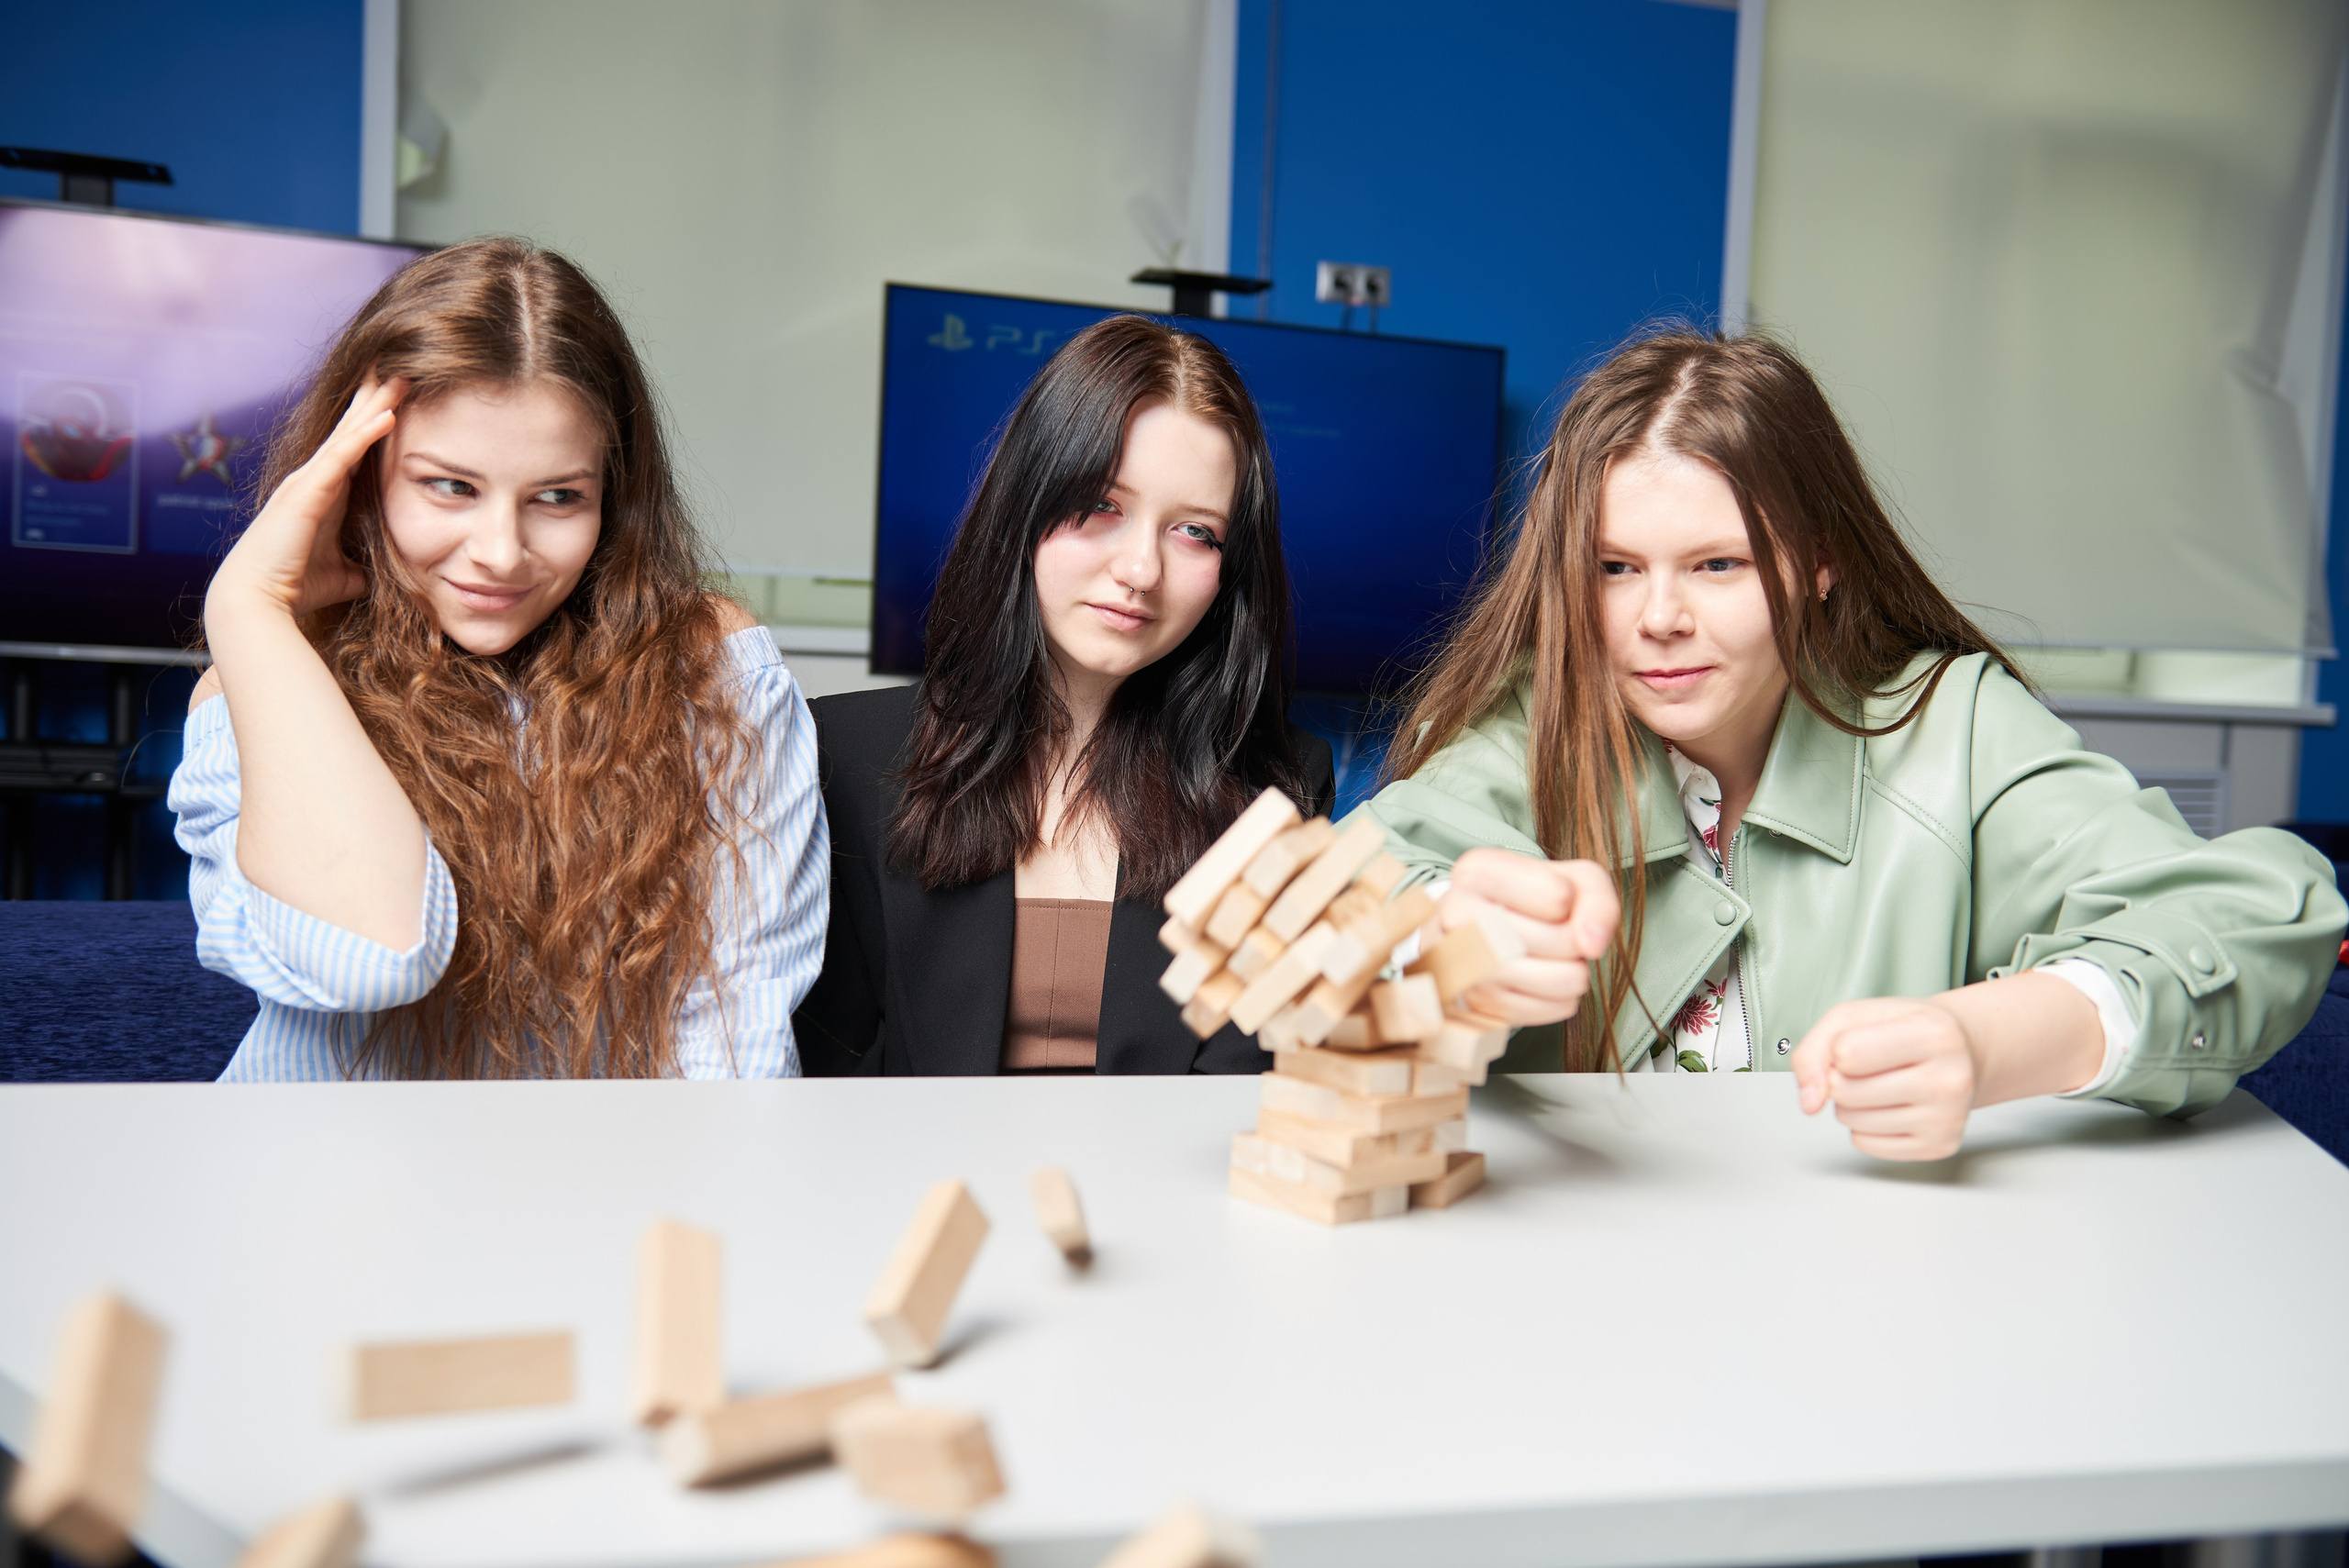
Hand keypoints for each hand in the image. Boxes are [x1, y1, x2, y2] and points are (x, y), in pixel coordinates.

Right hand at [207, 377, 404, 624]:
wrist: (259, 600)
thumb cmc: (296, 587)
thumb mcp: (343, 574)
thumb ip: (361, 567)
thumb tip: (380, 576)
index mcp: (323, 495)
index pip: (353, 450)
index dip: (372, 423)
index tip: (396, 398)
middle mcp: (313, 480)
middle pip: (350, 431)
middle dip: (374, 400)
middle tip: (399, 370)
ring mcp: (308, 482)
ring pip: (348, 434)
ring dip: (375, 405)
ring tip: (400, 377)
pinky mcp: (309, 491)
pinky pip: (344, 455)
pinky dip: (366, 434)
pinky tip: (388, 414)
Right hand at [1433, 848, 1620, 1025]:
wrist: (1487, 931)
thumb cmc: (1531, 899)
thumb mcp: (1570, 878)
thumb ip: (1596, 898)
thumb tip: (1592, 945)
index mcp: (1476, 873)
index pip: (1559, 896)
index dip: (1570, 900)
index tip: (1547, 899)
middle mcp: (1459, 917)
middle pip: (1563, 940)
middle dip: (1574, 939)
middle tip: (1552, 932)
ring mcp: (1465, 967)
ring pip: (1563, 979)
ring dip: (1573, 969)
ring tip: (1550, 955)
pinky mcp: (1482, 1005)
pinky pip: (1556, 1008)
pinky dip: (1562, 995)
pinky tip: (1541, 977)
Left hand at [1790, 996, 1977, 1160]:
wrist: (1962, 1050)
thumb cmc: (1905, 1029)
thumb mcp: (1855, 1016)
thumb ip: (1814, 1050)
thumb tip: (1809, 1102)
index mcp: (1934, 1034)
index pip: (1846, 1053)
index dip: (1840, 1047)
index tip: (1864, 1040)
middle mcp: (1949, 1079)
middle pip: (1845, 1091)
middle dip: (1841, 1078)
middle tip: (1872, 1065)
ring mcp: (1948, 1117)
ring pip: (1852, 1121)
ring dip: (1852, 1103)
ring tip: (1884, 1083)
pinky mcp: (1939, 1146)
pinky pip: (1865, 1144)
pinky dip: (1865, 1126)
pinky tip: (1893, 1106)